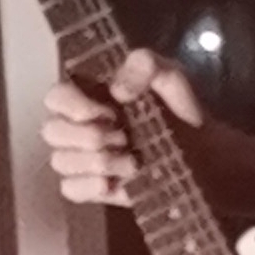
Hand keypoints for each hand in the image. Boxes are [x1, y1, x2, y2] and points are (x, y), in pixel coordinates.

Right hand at [40, 49, 206, 206]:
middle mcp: (78, 125)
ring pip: (60, 161)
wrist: (203, 153)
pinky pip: (69, 189)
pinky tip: (114, 182)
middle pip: (51, 131)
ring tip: (132, 162)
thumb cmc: (180, 111)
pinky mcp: (91, 188)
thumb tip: (117, 90)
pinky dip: (90, 186)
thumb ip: (145, 65)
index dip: (73, 106)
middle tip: (123, 137)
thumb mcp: (169, 76)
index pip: (55, 96)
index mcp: (89, 94)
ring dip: (98, 161)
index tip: (108, 112)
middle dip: (89, 136)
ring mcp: (82, 158)